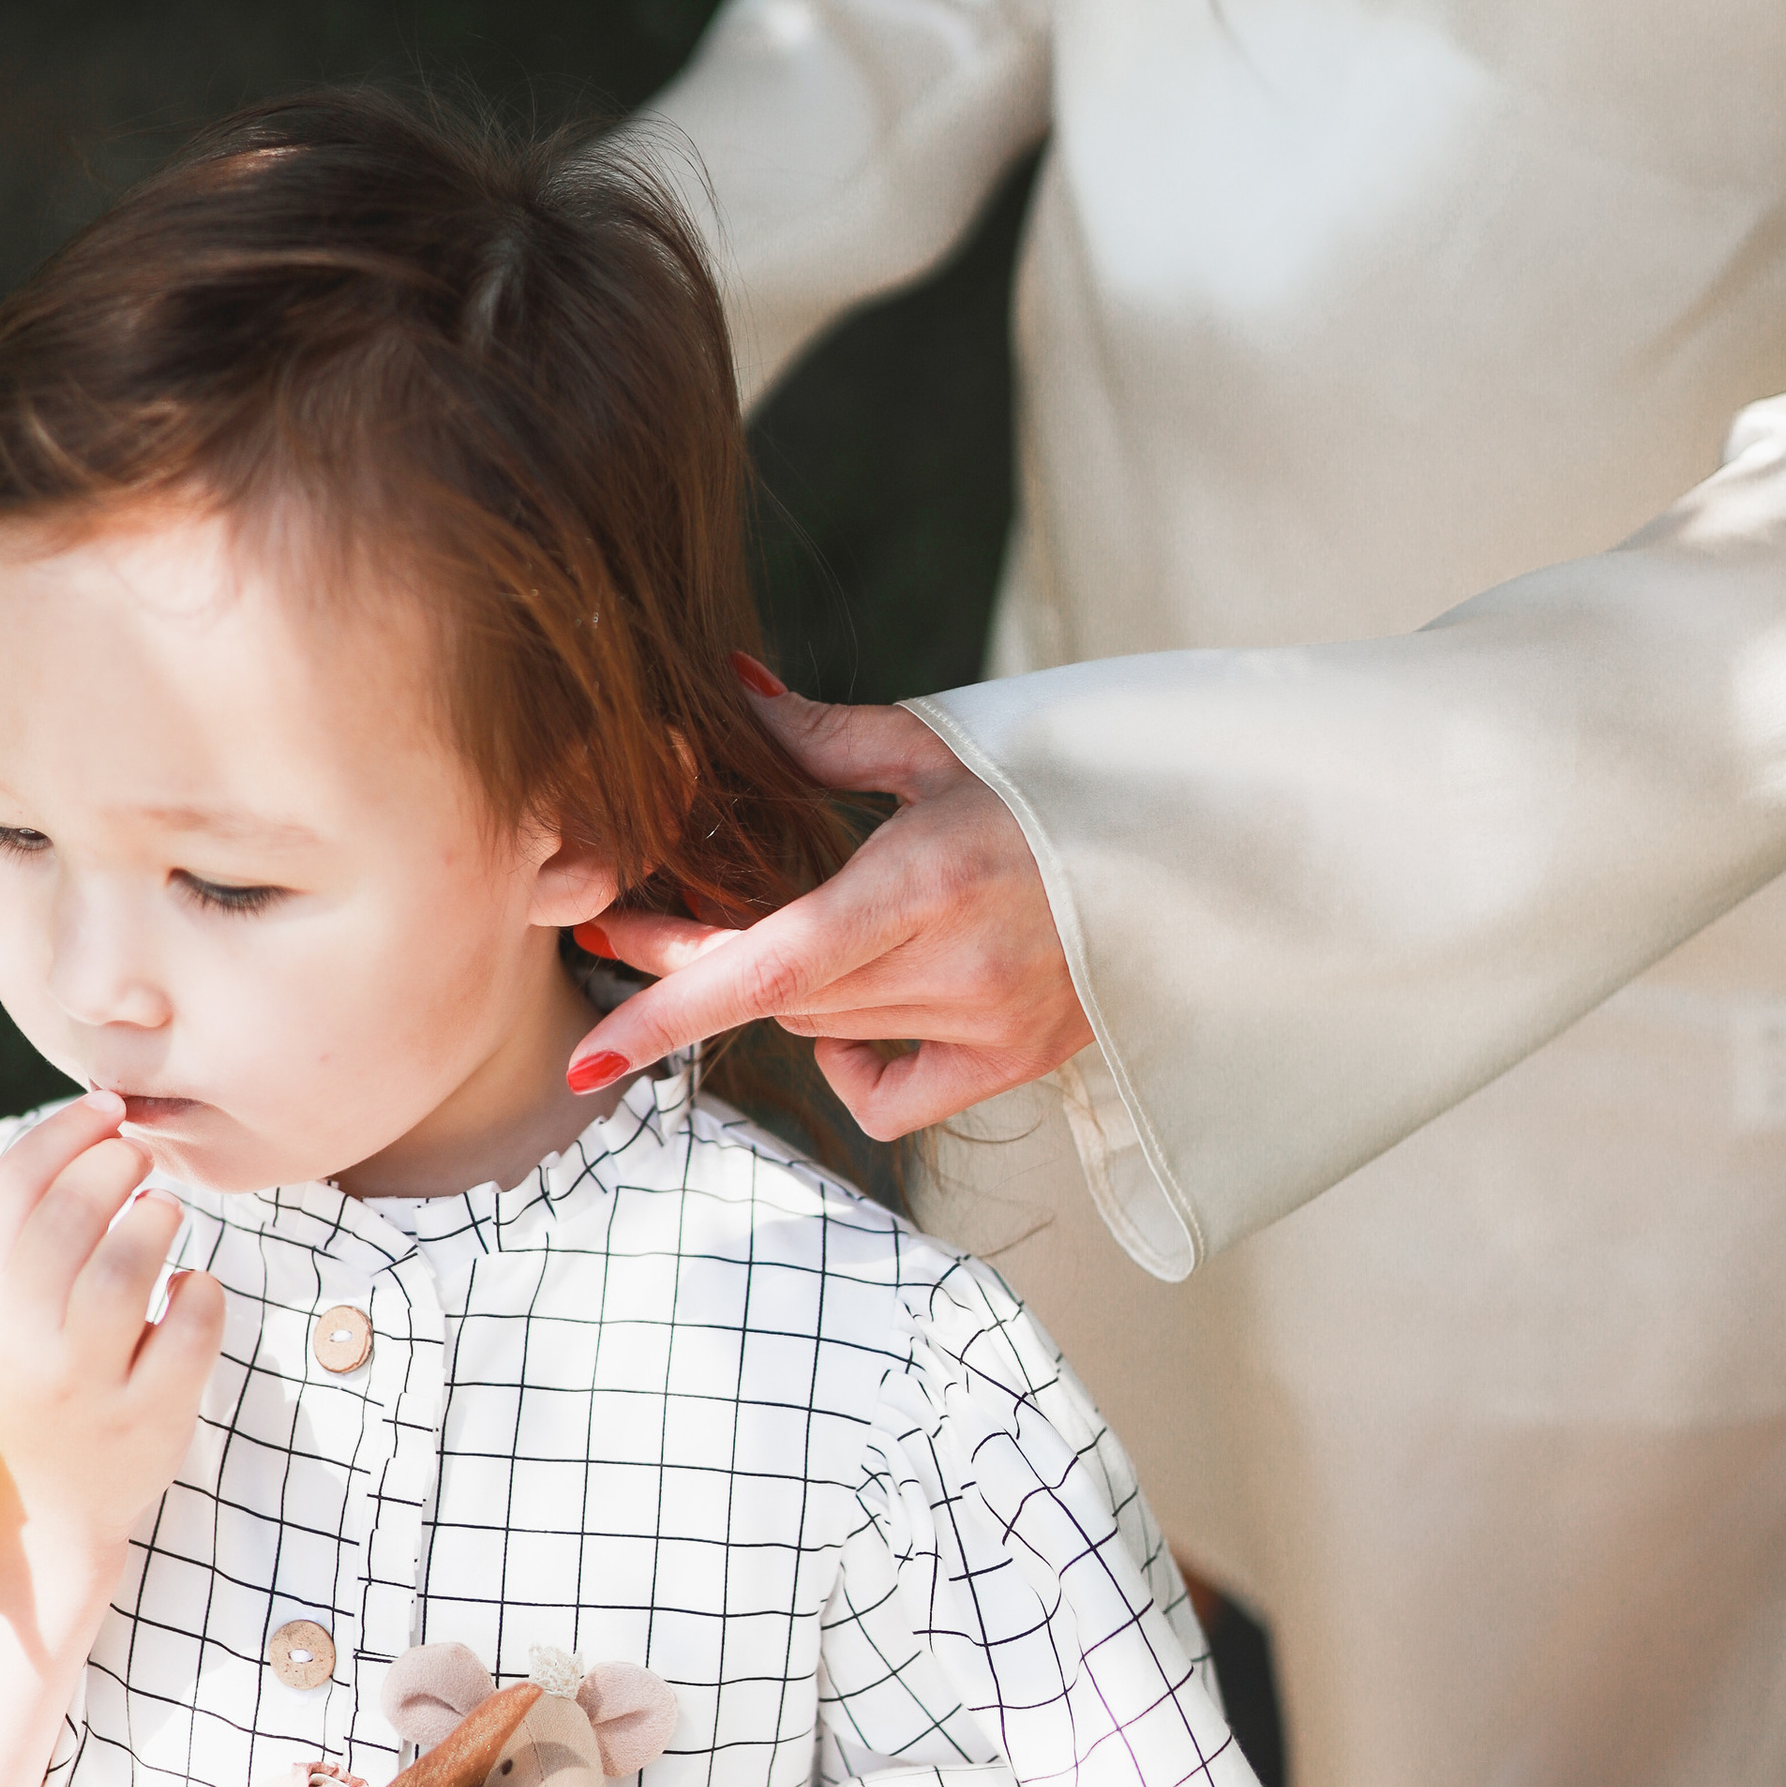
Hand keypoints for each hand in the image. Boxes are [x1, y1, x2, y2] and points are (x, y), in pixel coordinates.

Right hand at [0, 1094, 226, 1558]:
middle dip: (117, 1165)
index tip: (107, 1108)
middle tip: (139, 1162)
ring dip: (157, 1222)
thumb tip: (96, 1124)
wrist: (25, 1524)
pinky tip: (191, 1289)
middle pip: (74, 1213)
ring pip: (131, 1263)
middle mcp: (20, 1340)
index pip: (12, 1187)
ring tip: (161, 1219)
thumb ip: (25, 1233)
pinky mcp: (145, 1422)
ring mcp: (83, 1385)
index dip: (65, 1130)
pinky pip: (191, 1327)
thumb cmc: (17, 1386)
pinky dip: (203, 1292)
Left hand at [568, 680, 1091, 1137]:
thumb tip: (725, 689)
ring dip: (783, 992)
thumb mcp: (942, 748)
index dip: (667, 1012)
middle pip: (779, 997)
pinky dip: (853, 1066)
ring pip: (824, 1032)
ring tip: (779, 932)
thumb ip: (820, 735)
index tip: (585, 1059)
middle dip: (701, 962)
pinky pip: (892, 1097)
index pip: (768, 967)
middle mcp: (955, 966)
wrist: (1200, 850)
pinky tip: (861, 1018)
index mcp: (927, 878)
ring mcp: (990, 1025)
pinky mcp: (1018, 1062)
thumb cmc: (1064, 783)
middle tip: (644, 920)